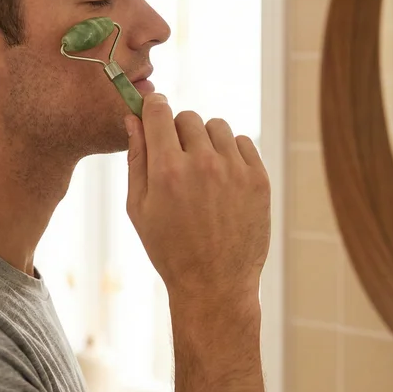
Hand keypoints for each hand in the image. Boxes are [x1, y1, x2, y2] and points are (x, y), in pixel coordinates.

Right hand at [124, 94, 270, 306]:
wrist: (214, 284)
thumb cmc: (169, 249)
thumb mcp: (139, 208)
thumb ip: (136, 159)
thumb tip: (133, 119)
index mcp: (167, 170)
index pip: (159, 111)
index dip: (153, 108)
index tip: (153, 112)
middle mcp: (203, 164)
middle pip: (187, 117)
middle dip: (177, 131)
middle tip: (176, 159)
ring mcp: (235, 170)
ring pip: (217, 127)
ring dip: (205, 140)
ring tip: (201, 171)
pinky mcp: (259, 179)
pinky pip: (243, 143)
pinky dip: (231, 153)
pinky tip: (222, 179)